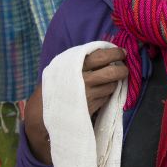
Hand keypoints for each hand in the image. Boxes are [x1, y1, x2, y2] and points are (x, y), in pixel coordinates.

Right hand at [24, 46, 127, 164]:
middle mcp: (84, 80)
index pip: (101, 56)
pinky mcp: (92, 107)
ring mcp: (89, 95)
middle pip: (112, 72)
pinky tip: (101, 92)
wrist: (42, 114)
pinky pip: (106, 97)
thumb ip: (79, 61)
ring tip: (109, 81)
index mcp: (75, 67)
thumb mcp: (60, 69)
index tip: (122, 52)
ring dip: (114, 83)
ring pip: (111, 86)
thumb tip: (102, 53)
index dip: (115, 53)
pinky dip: (107, 93)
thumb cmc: (51, 88)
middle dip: (123, 69)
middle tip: (124, 68)